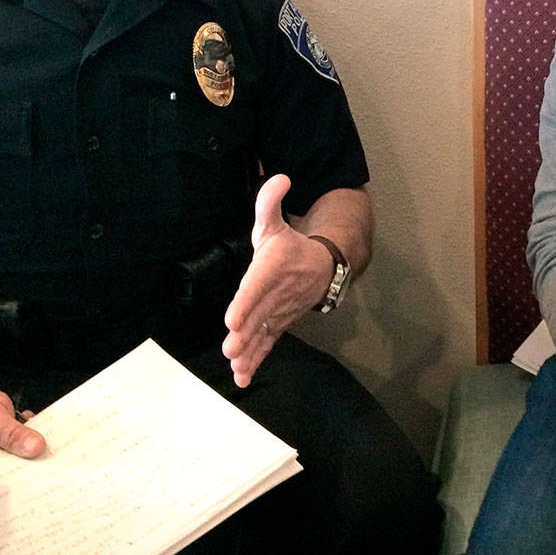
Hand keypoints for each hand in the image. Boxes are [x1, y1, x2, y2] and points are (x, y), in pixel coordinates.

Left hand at [221, 174, 334, 386]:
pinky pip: (268, 344)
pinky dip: (256, 361)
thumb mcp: (276, 221)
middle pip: (259, 315)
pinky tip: (241, 377)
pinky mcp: (278, 325)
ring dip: (250, 352)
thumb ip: (270, 201)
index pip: (258, 285)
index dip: (246, 301)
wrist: (324, 267)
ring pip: (263, 333)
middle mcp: (277, 293)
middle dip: (245, 332)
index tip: (233, 317)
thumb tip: (279, 177)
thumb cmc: (291, 246)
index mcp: (274, 266)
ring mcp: (278, 312)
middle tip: (231, 347)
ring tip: (236, 366)